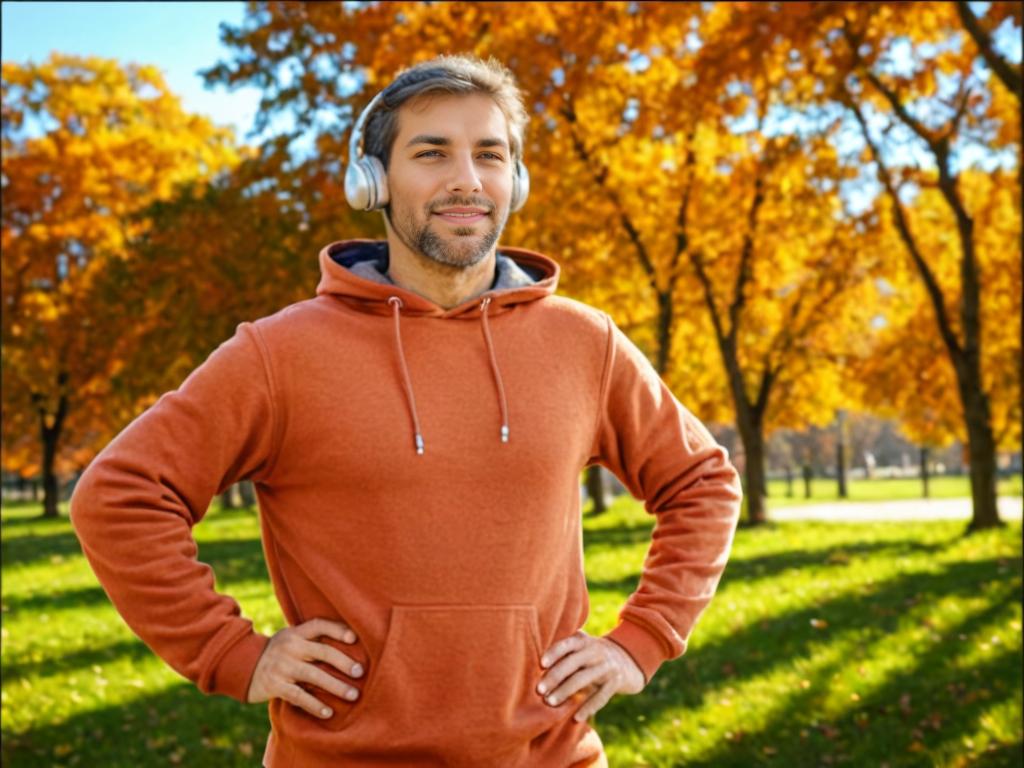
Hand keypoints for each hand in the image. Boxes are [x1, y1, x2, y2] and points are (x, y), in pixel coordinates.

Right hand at [246, 618, 363, 719]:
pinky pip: (299, 696)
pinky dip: (314, 705)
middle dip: (344, 662)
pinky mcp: (274, 685)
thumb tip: (349, 647)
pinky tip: (328, 712)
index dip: (337, 629)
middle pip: (322, 651)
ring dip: (336, 686)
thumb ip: (311, 642)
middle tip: (360, 672)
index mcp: (295, 633)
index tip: (355, 639)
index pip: (319, 625)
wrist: (242, 667)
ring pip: (314, 675)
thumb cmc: (278, 654)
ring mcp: (281, 666)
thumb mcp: (290, 640)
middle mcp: (289, 646)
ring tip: (353, 695)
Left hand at [536, 629, 645, 722]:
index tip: (541, 664)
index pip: (567, 644)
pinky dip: (588, 708)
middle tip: (539, 691)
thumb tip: (534, 657)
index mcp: (584, 641)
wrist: (628, 660)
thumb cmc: (592, 654)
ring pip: (584, 680)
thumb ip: (565, 648)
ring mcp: (607, 667)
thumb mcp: (583, 645)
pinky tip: (575, 718)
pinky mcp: (617, 682)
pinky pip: (601, 697)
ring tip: (550, 703)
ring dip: (566, 692)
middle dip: (555, 677)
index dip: (554, 653)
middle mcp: (596, 651)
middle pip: (573, 663)